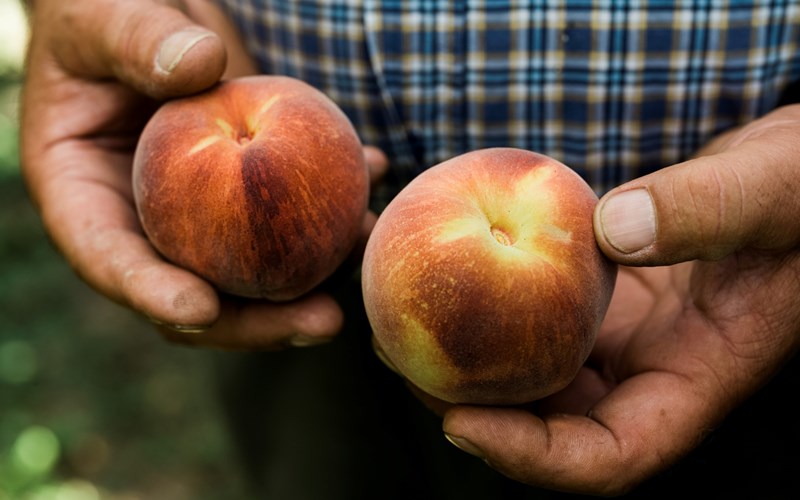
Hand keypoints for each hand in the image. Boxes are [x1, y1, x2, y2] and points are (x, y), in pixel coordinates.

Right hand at [20, 0, 385, 348]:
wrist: (148, 10)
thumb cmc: (100, 11)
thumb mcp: (101, 17)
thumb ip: (137, 40)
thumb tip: (199, 68)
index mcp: (83, 196)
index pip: (110, 260)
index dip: (153, 294)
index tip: (202, 309)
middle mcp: (144, 219)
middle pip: (196, 290)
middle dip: (258, 320)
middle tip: (322, 323)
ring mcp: (199, 210)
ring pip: (253, 266)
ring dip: (314, 274)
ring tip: (365, 253)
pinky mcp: (245, 188)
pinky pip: (288, 211)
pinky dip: (332, 202)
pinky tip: (375, 171)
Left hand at [440, 104, 799, 494]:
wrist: (796, 169)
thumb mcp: (779, 189)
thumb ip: (712, 209)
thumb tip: (615, 230)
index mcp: (700, 376)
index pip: (614, 456)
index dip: (535, 459)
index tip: (461, 425)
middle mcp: (653, 367)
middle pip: (555, 423)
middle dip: (476, 409)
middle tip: (404, 365)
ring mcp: (625, 332)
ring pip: (539, 369)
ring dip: (470, 358)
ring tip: (401, 322)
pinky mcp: (605, 292)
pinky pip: (541, 310)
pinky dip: (494, 302)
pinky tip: (449, 268)